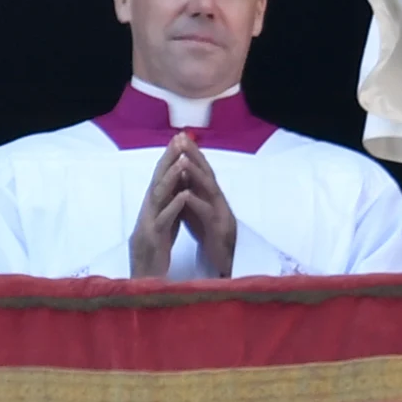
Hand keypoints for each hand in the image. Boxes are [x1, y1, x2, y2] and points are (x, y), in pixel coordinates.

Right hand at [129, 135, 188, 278]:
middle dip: (167, 160)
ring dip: (170, 178)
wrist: (145, 281)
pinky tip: (184, 195)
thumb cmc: (157, 250)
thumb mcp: (165, 221)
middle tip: (177, 140)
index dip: (169, 158)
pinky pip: (163, 221)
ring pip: (158, 197)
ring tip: (182, 162)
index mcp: (153, 207)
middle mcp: (147, 212)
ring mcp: (148, 224)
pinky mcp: (153, 240)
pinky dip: (174, 206)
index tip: (179, 139)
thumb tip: (180, 181)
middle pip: (157, 182)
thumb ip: (170, 203)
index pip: (160, 178)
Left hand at [172, 133, 238, 278]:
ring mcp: (220, 213)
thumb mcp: (197, 211)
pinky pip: (207, 214)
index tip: (178, 137)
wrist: (223, 263)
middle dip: (194, 155)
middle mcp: (217, 200)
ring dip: (195, 174)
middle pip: (206, 173)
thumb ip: (189, 194)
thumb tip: (178, 176)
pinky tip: (186, 195)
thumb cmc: (209, 236)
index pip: (200, 170)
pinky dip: (196, 203)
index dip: (191, 153)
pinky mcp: (218, 229)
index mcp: (210, 196)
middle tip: (182, 138)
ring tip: (183, 160)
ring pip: (208, 190)